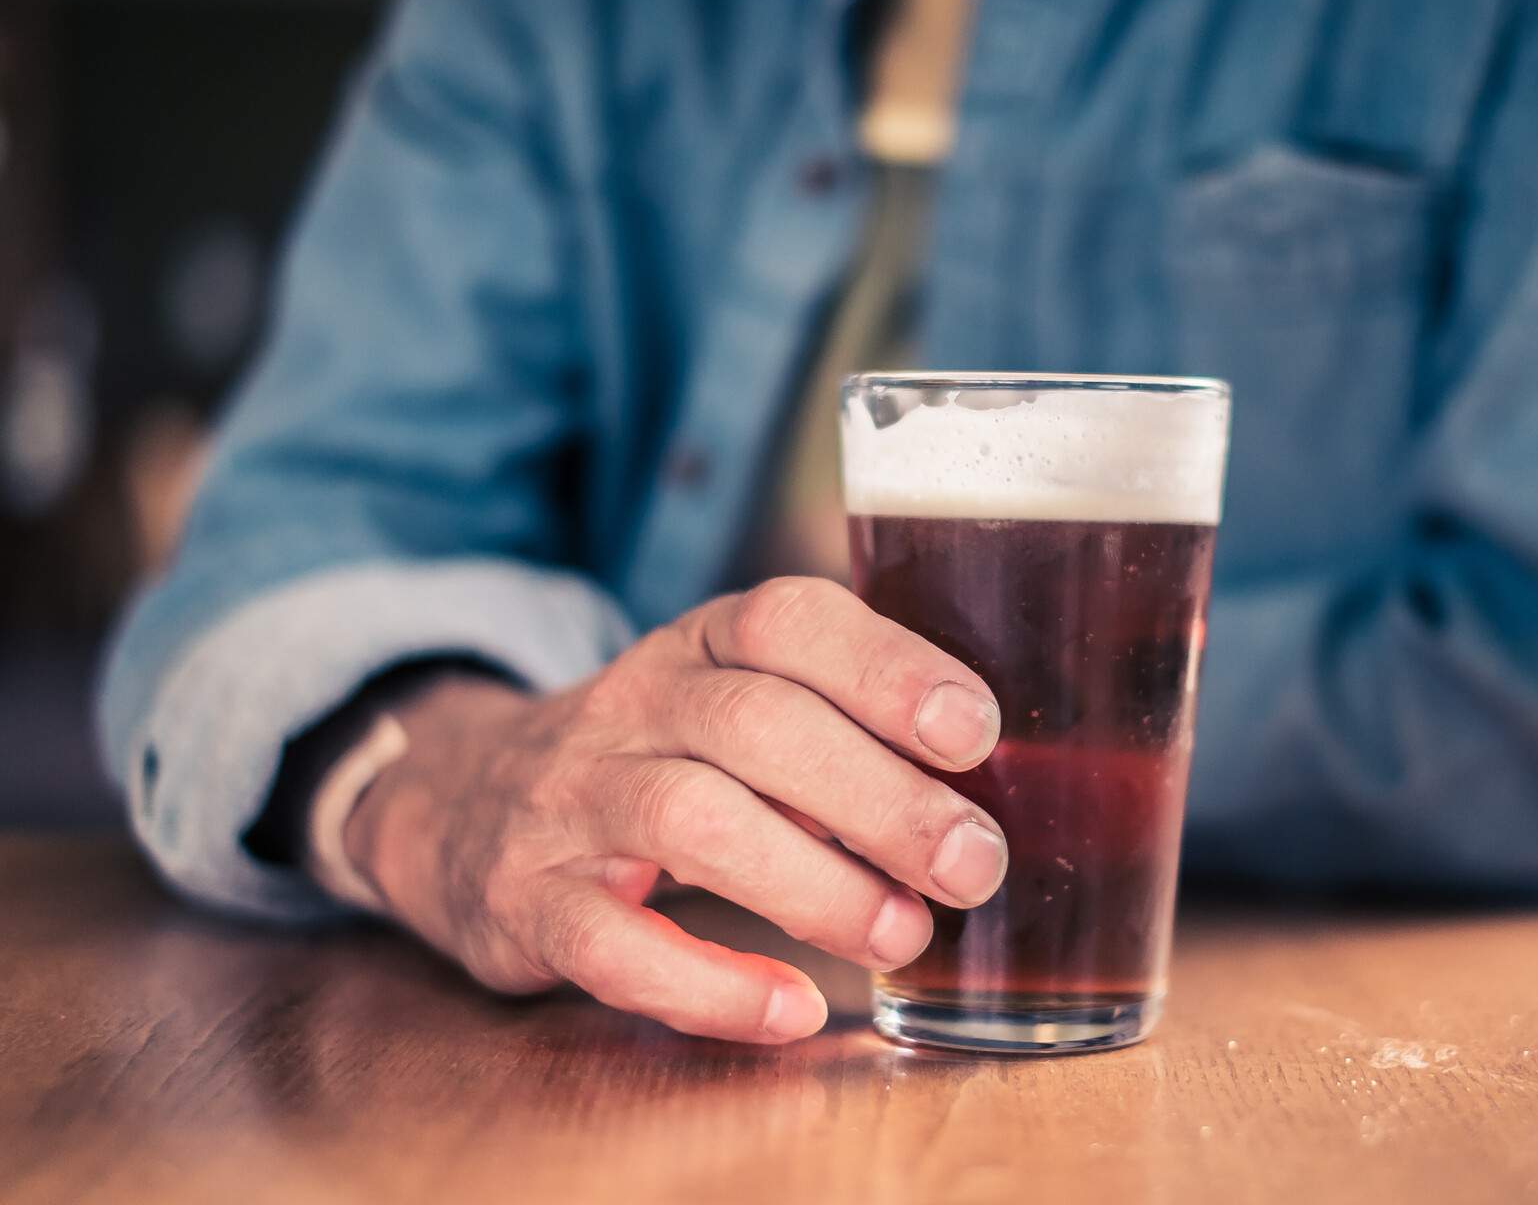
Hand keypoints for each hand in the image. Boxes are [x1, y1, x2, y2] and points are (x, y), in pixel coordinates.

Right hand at [332, 577, 1006, 1042]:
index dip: (886, 667)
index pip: (787, 619)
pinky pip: (611, 942)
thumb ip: (837, 723)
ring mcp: (570, 798)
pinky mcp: (528, 900)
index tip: (976, 732)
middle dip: (880, 797)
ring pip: (690, 818)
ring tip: (903, 934)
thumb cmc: (657, 757)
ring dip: (813, 885)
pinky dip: (707, 983)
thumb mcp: (732, 701)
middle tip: (973, 864)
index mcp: (700, 643)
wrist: (463, 804)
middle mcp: (632, 703)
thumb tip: (984, 790)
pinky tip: (786, 1008)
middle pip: (756, 724)